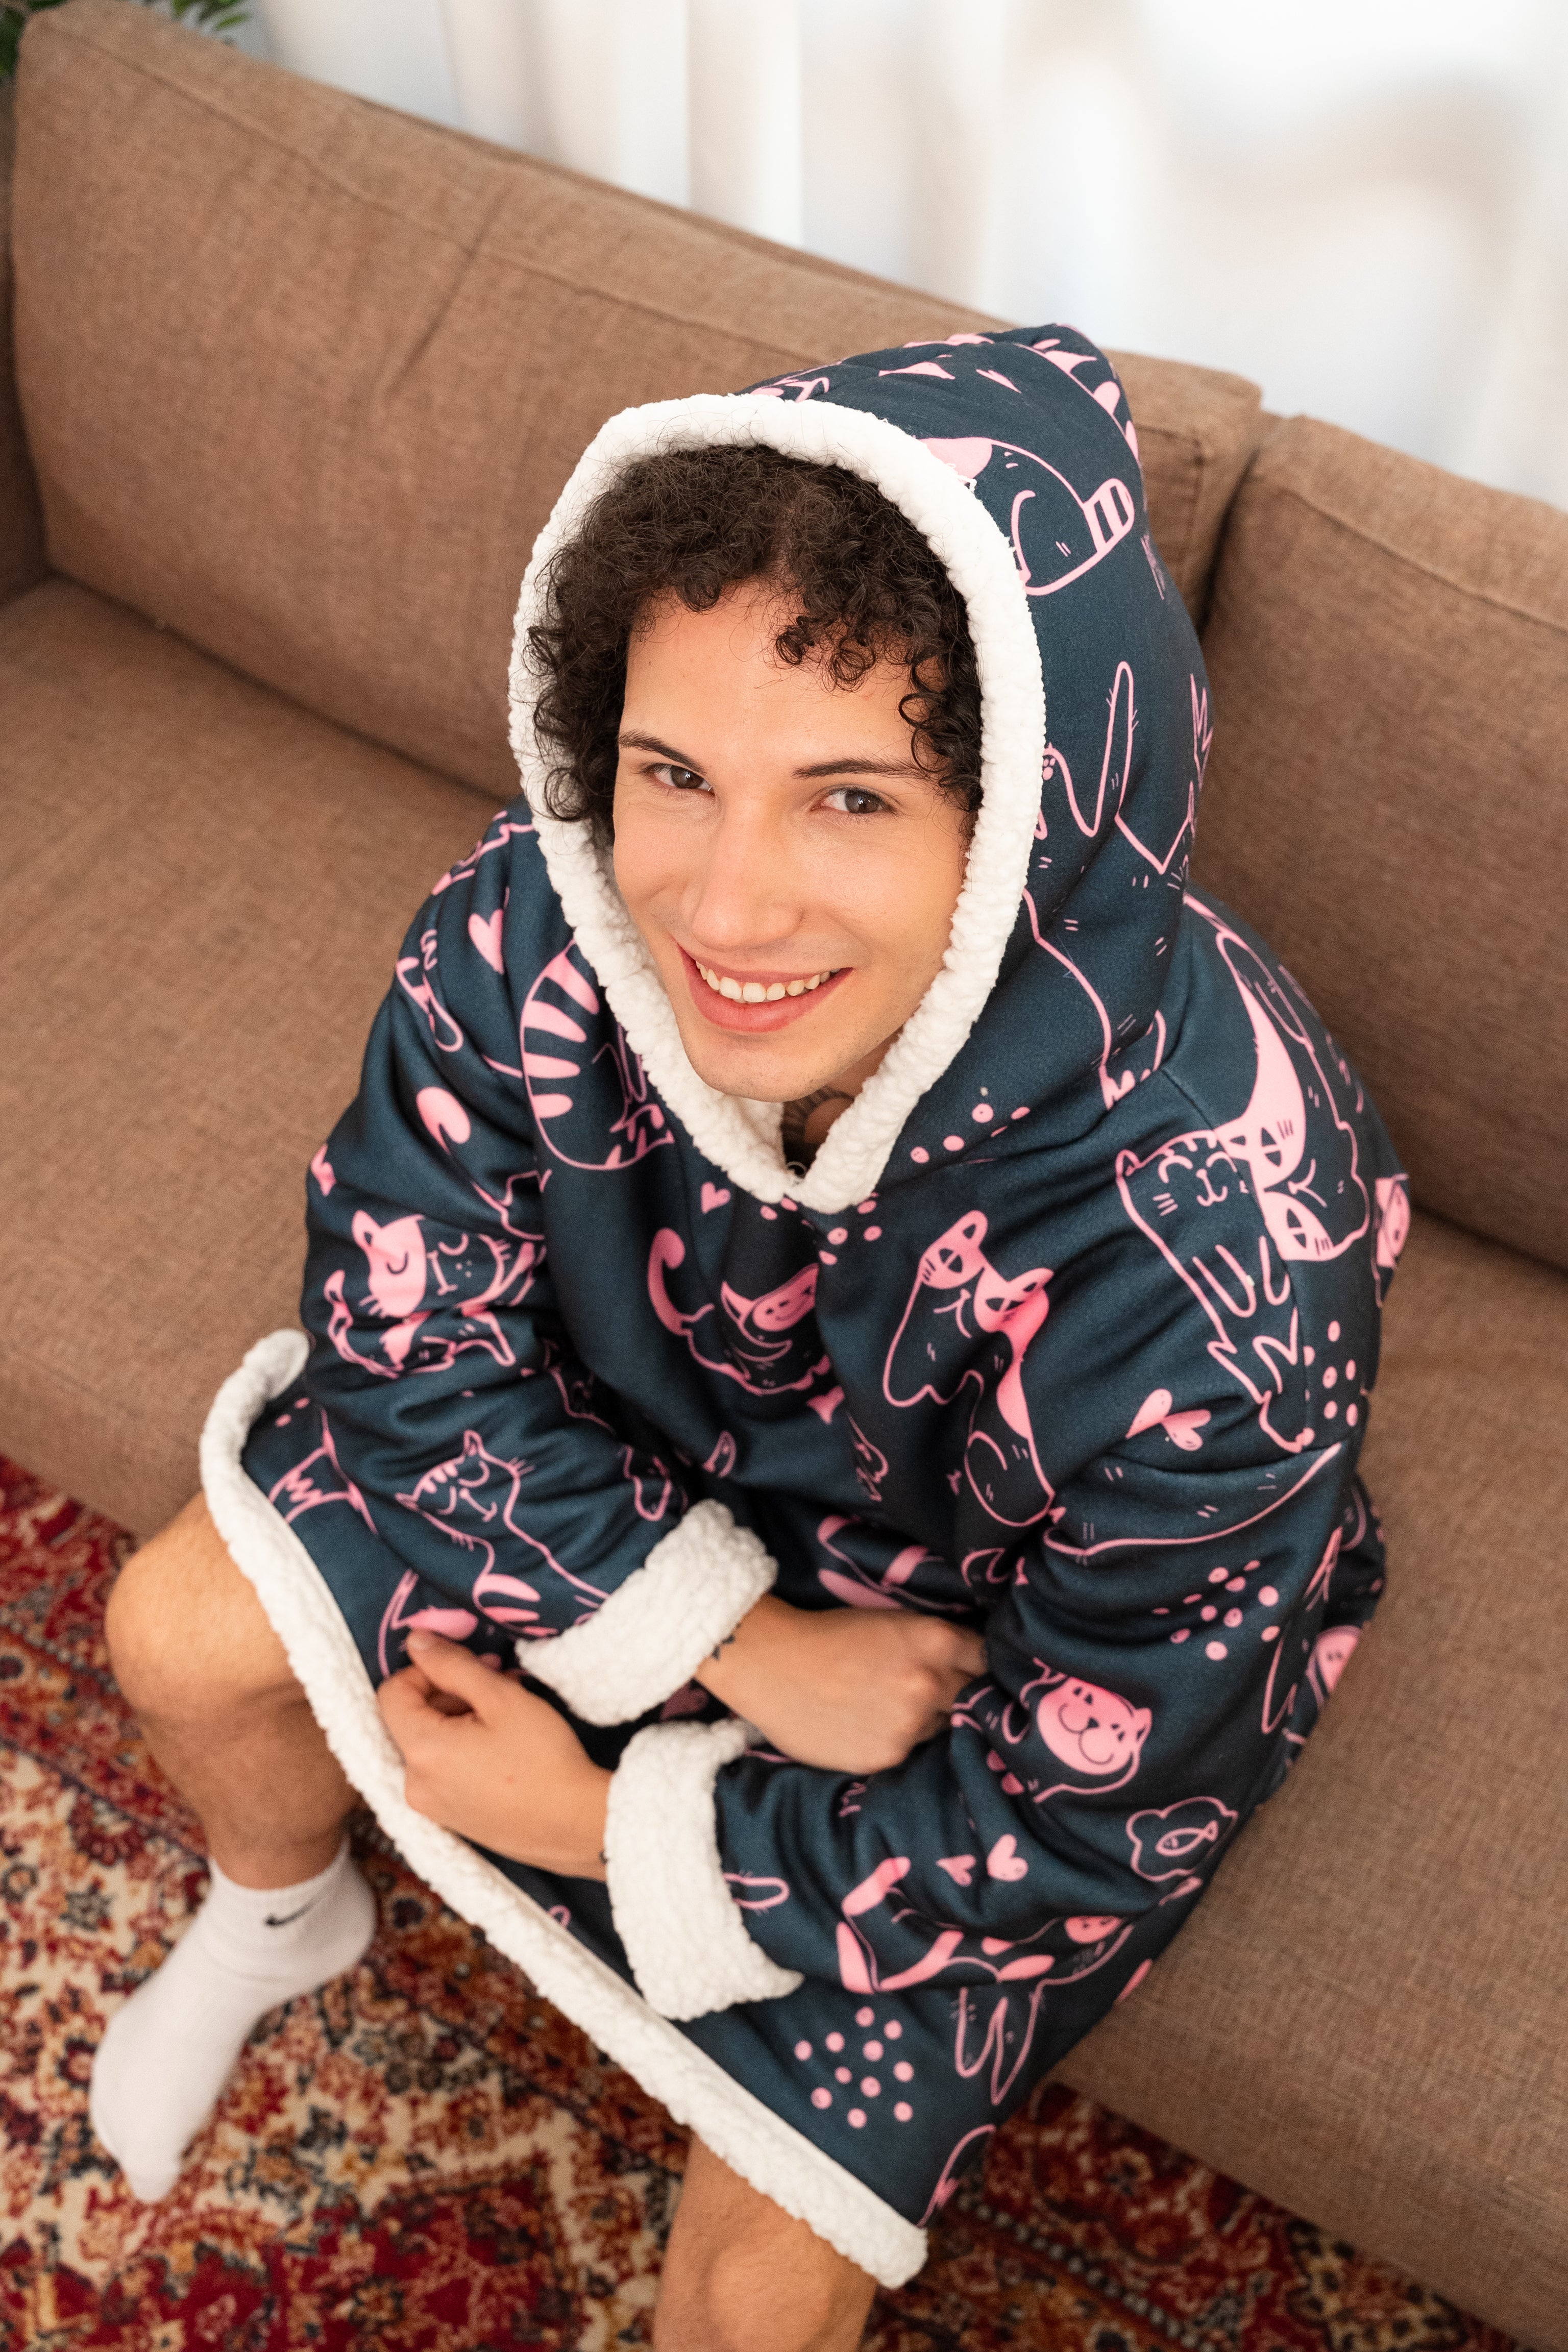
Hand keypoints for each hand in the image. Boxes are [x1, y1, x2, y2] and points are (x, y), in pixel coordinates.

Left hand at [377, 1632, 609, 1878]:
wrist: (575, 1825)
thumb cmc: (542, 1757)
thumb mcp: (501, 1697)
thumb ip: (452, 1664)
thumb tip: (415, 1640)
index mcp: (421, 1751)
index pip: (392, 1693)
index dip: (425, 1670)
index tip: (468, 1667)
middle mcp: (413, 1784)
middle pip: (411, 1718)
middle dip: (449, 1693)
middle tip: (497, 1682)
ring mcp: (430, 1807)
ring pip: (429, 1743)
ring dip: (459, 1719)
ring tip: (507, 1714)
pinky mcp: (449, 1821)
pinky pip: (441, 1771)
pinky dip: (462, 1749)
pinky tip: (501, 1746)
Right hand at [696, 1596, 986, 1774]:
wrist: (771, 1663)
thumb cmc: (831, 1635)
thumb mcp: (894, 1623)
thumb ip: (938, 1646)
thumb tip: (973, 1668)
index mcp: (937, 1642)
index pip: (989, 1661)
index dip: (982, 1667)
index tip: (977, 1673)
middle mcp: (931, 1686)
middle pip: (971, 1699)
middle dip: (960, 1696)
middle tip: (937, 1693)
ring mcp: (910, 1727)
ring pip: (939, 1729)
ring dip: (926, 1721)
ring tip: (890, 1708)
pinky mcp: (885, 1758)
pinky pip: (907, 1752)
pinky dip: (896, 1741)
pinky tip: (868, 1725)